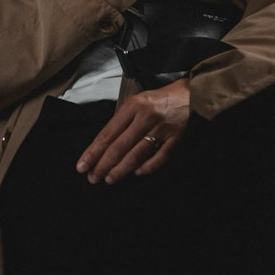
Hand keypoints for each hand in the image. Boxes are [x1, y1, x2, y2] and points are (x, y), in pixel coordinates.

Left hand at [76, 78, 190, 183]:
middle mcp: (146, 117)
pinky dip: (148, 167)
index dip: (94, 152)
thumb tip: (105, 146)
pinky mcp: (176, 138)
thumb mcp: (138, 101)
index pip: (108, 133)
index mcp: (134, 106)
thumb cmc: (160, 99)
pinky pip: (160, 157)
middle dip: (103, 165)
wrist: (192, 94)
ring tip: (109, 179)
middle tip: (93, 178)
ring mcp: (162, 129)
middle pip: (120, 146)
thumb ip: (123, 120)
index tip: (82, 166)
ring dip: (121, 169)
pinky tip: (137, 174)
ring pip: (137, 154)